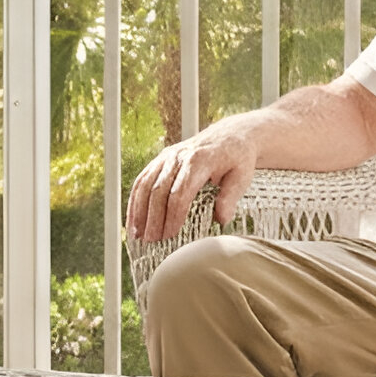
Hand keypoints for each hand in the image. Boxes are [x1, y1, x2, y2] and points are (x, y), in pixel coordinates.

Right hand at [127, 127, 257, 242]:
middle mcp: (178, 156)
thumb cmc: (238, 158)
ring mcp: (167, 157)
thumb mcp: (242, 175)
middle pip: (158, 190)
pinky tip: (133, 221)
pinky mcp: (160, 160)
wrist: (231, 135)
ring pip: (145, 184)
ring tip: (137, 235)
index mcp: (199, 160)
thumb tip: (221, 219)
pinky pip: (141, 180)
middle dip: (153, 218)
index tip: (170, 235)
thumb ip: (231, 196)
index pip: (180, 192)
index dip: (173, 215)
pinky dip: (134, 202)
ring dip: (138, 211)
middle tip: (152, 242)